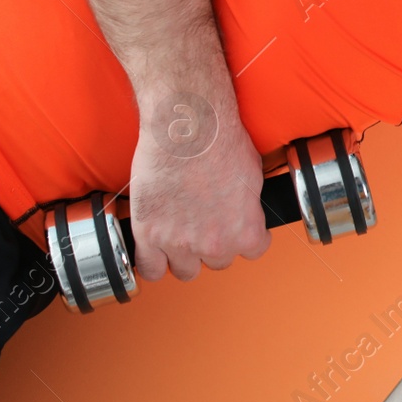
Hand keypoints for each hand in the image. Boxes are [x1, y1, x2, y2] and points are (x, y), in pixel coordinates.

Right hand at [127, 83, 271, 282]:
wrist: (188, 130)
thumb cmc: (222, 144)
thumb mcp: (254, 177)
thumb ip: (247, 207)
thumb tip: (243, 212)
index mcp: (245, 230)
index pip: (254, 250)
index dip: (248, 237)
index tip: (240, 229)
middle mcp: (214, 244)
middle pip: (219, 261)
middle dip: (216, 245)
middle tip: (209, 225)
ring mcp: (178, 242)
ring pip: (186, 271)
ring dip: (186, 257)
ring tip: (184, 236)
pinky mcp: (147, 234)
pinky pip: (149, 269)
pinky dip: (154, 262)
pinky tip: (158, 250)